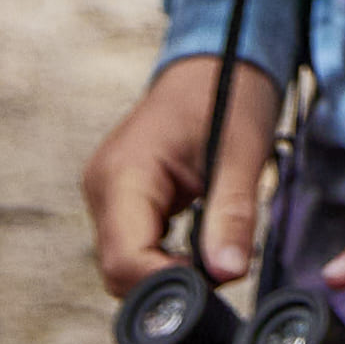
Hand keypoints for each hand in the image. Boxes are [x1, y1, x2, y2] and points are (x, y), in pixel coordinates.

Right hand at [82, 51, 281, 290]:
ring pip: (125, 262)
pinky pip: (134, 244)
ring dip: (168, 269)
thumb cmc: (228, 92)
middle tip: (222, 265)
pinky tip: (198, 243)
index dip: (165, 284)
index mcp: (123, 174)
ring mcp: (107, 194)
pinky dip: (165, 254)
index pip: (124, 260)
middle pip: (121, 269)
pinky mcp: (119, 199)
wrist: (215, 59)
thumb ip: (231, 214)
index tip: (213, 283)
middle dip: (170, 281)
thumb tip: (228, 272)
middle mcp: (103, 187)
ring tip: (214, 249)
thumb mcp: (241, 153)